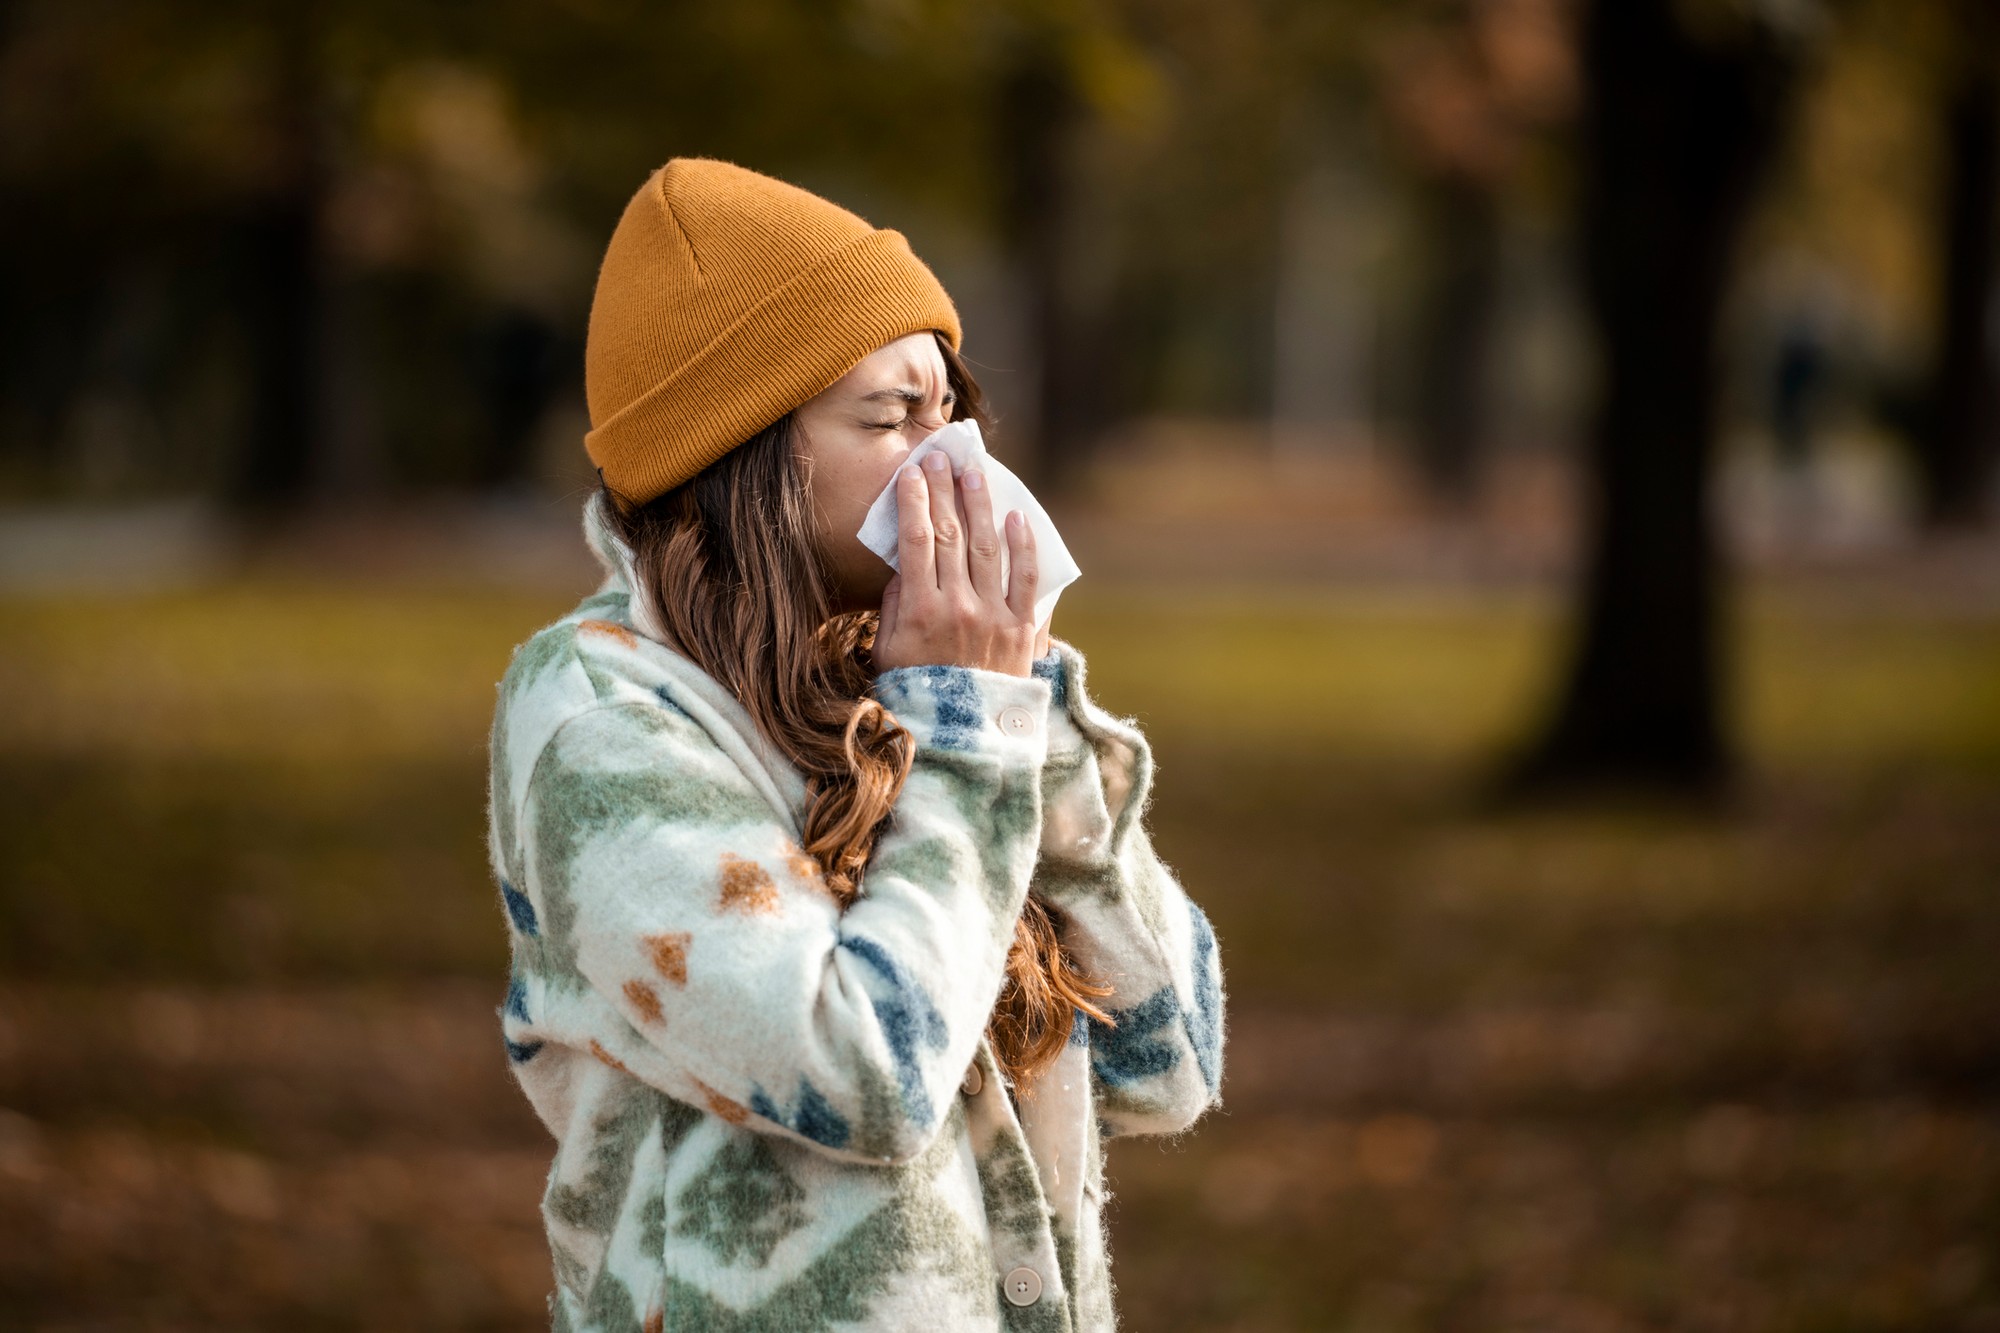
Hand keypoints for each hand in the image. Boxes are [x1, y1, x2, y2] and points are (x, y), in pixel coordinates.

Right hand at [873, 450, 1039, 676]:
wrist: (961, 740)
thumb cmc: (916, 694)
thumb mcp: (887, 652)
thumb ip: (894, 605)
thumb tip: (904, 564)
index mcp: (919, 611)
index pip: (917, 540)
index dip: (915, 501)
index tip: (912, 473)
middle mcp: (958, 607)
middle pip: (951, 534)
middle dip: (944, 490)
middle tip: (941, 457)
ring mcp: (992, 616)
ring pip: (987, 547)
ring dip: (980, 505)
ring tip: (974, 473)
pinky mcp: (1021, 629)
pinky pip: (1025, 580)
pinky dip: (1022, 546)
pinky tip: (1016, 517)